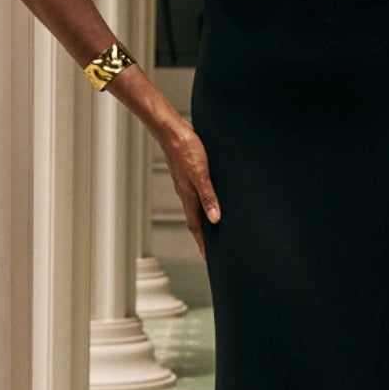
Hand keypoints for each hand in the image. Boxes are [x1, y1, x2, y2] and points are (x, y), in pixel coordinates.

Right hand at [159, 115, 220, 258]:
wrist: (172, 130)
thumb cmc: (187, 149)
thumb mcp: (201, 174)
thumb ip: (209, 196)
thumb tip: (215, 219)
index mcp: (190, 197)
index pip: (197, 227)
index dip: (203, 244)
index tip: (208, 259)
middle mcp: (187, 194)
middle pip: (195, 222)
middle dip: (202, 238)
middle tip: (210, 252)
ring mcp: (187, 185)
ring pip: (195, 210)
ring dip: (202, 223)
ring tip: (211, 232)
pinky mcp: (189, 174)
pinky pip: (196, 197)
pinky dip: (203, 206)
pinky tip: (208, 203)